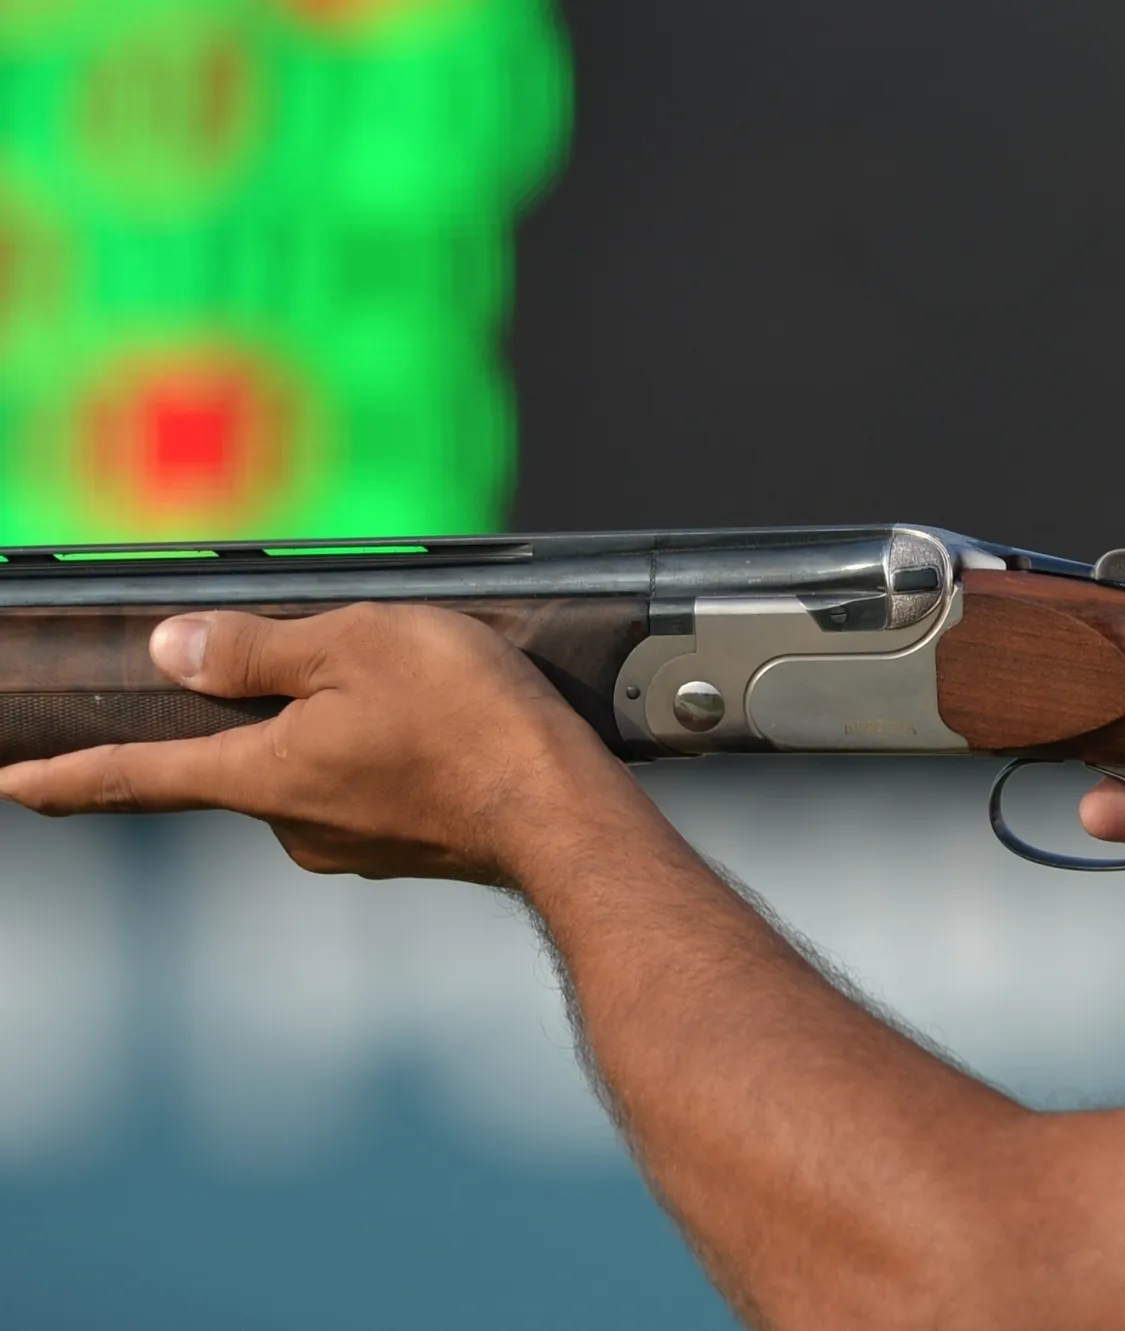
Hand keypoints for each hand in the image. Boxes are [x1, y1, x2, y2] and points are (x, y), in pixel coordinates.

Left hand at [0, 605, 651, 886]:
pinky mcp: (406, 850)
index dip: (64, 777)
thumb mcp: (354, 645)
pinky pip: (370, 793)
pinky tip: (447, 734)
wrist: (567, 815)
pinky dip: (392, 760)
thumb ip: (253, 651)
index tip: (12, 783)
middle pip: (245, 761)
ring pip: (314, 774)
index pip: (136, 777)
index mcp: (262, 775)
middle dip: (270, 717)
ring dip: (343, 734)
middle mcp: (294, 825)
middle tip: (346, 669)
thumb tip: (171, 653)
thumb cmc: (470, 722)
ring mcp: (353, 846)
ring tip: (425, 694)